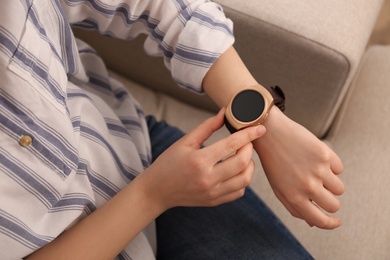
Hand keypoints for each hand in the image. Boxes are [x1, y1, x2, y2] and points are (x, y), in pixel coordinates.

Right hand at [141, 108, 265, 210]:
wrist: (157, 190)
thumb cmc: (169, 162)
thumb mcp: (185, 141)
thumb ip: (207, 126)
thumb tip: (225, 112)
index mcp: (199, 160)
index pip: (231, 144)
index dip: (249, 134)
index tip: (260, 128)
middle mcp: (208, 179)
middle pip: (242, 163)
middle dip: (250, 149)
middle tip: (247, 141)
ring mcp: (212, 193)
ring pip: (245, 180)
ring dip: (250, 165)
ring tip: (243, 156)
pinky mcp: (214, 201)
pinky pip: (238, 192)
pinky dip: (243, 180)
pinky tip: (236, 171)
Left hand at [254, 107, 343, 228]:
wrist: (270, 133)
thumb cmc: (273, 163)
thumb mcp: (279, 188)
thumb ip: (295, 207)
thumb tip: (314, 223)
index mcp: (294, 197)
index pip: (320, 220)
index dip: (331, 224)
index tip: (336, 221)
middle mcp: (307, 186)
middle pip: (334, 205)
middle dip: (330, 200)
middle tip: (321, 190)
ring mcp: (318, 170)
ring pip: (339, 188)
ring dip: (331, 183)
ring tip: (316, 172)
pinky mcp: (324, 154)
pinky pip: (339, 169)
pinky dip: (331, 166)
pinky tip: (315, 158)